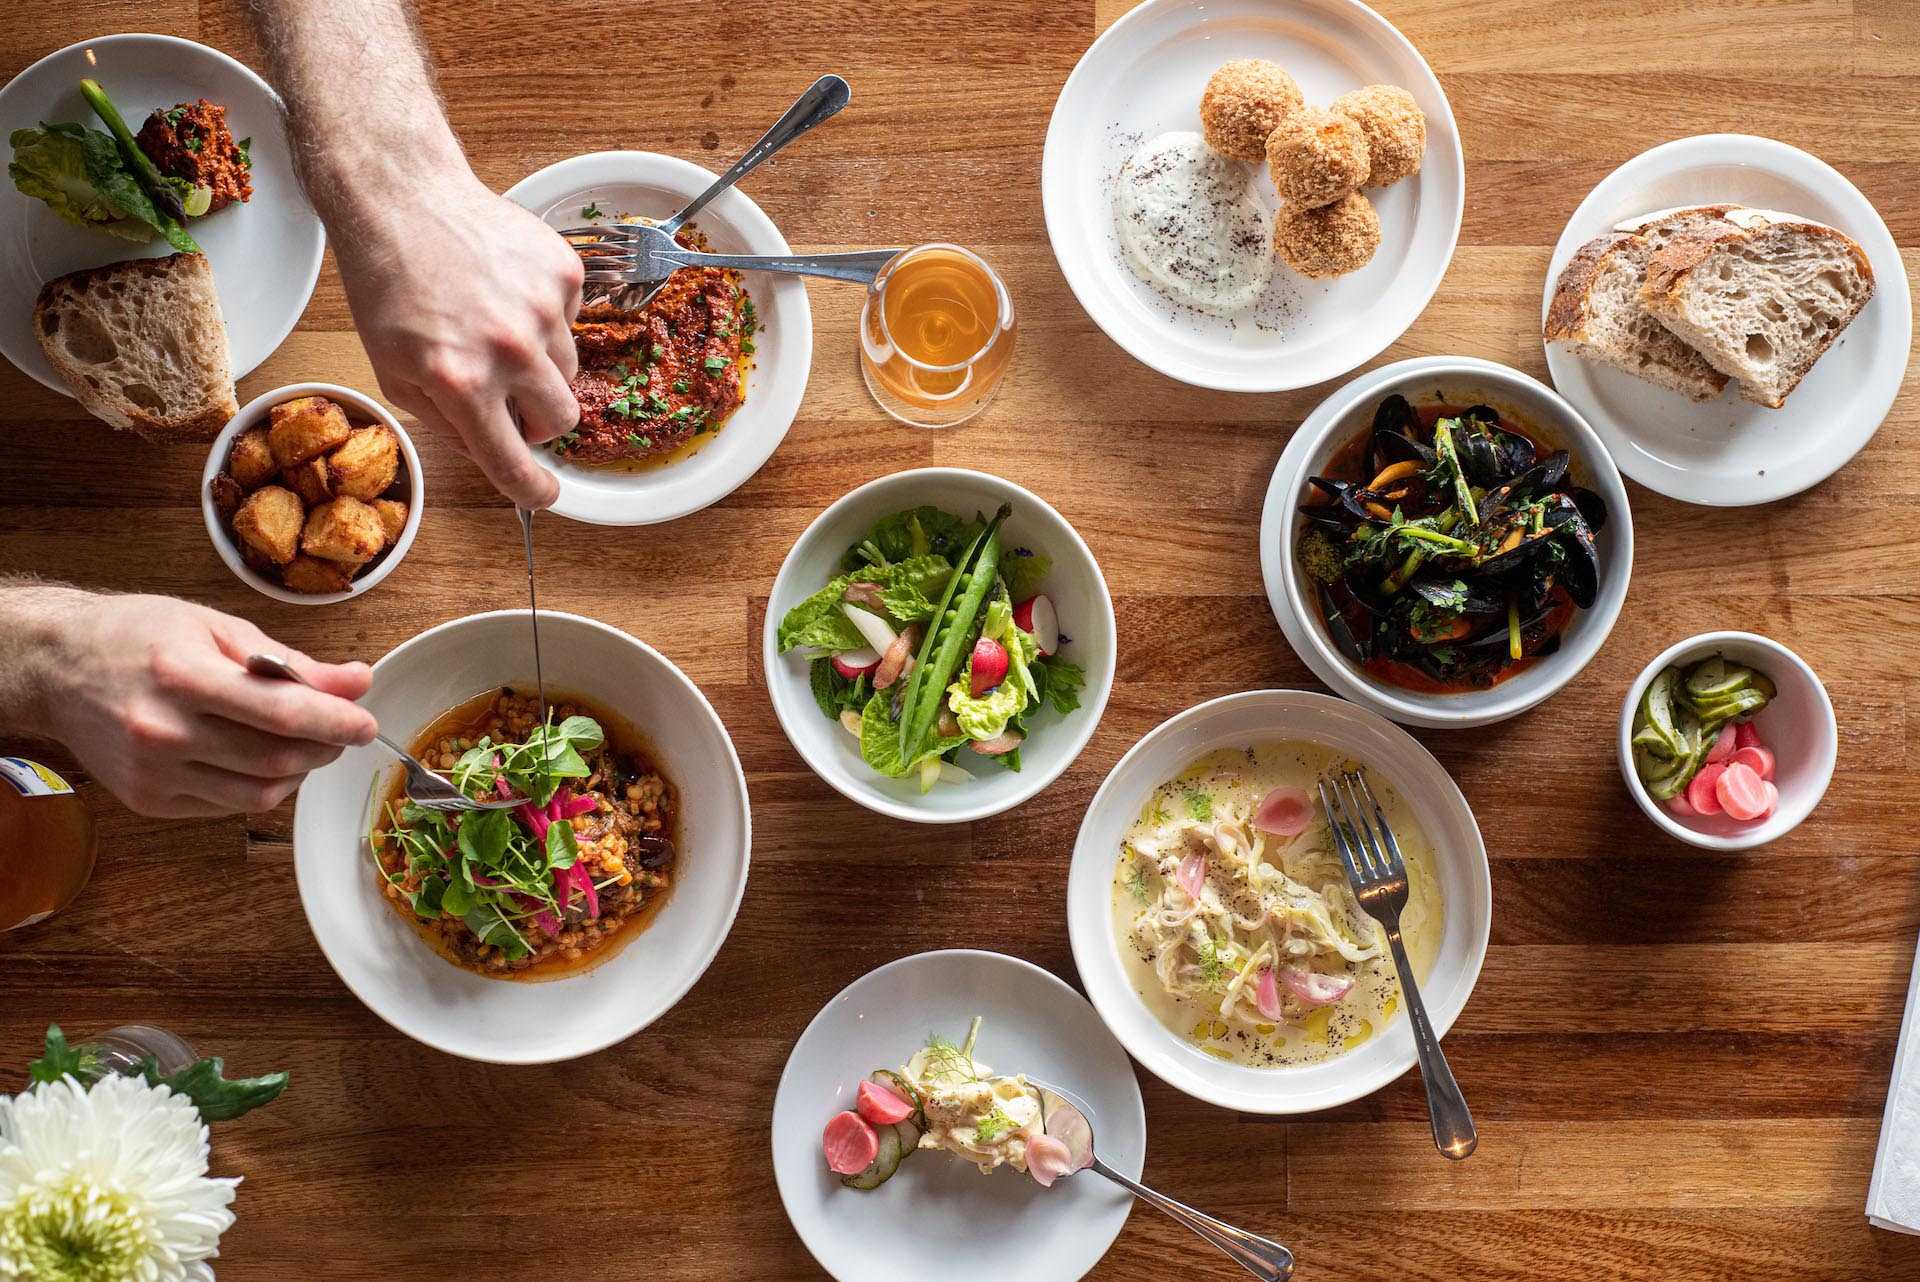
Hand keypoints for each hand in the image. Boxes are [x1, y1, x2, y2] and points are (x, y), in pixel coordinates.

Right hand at [34, 594, 377, 817]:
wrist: (57, 667)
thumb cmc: (139, 636)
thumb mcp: (217, 628)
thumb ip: (291, 662)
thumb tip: (356, 682)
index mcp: (182, 676)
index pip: (281, 712)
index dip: (336, 721)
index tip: (367, 723)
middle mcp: (163, 731)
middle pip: (276, 759)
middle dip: (325, 746)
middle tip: (341, 727)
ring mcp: (153, 773)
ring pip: (259, 793)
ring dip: (299, 771)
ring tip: (302, 740)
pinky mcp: (149, 801)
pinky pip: (229, 805)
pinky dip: (259, 784)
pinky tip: (256, 755)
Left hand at [333, 172, 583, 507]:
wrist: (402, 198)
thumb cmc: (388, 284)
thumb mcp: (395, 372)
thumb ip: (447, 422)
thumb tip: (491, 450)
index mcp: (461, 382)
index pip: (514, 462)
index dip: (532, 491)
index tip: (541, 495)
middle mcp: (510, 350)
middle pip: (561, 419)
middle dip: (539, 419)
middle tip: (509, 396)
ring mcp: (543, 308)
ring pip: (568, 369)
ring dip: (539, 364)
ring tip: (496, 327)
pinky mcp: (564, 273)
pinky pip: (571, 321)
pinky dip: (544, 317)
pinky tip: (504, 290)